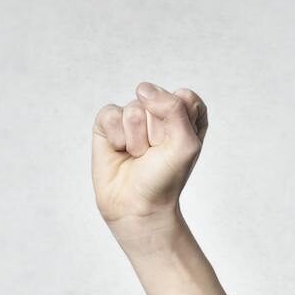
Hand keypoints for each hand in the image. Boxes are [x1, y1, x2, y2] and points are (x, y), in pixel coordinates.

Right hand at [91, 81, 208, 235]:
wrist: (138, 206)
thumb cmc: (166, 178)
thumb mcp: (186, 144)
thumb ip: (175, 108)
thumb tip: (142, 89)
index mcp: (186, 113)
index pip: (183, 98)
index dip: (179, 125)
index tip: (176, 147)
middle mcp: (159, 111)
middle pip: (156, 102)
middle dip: (156, 133)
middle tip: (154, 154)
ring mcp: (132, 115)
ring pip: (133, 110)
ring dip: (136, 140)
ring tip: (138, 156)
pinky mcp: (108, 123)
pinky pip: (110, 114)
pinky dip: (116, 137)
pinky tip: (119, 150)